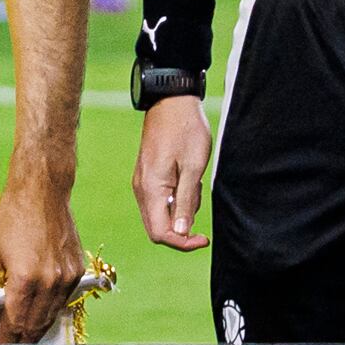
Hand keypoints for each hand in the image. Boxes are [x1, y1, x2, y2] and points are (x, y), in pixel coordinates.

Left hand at [0, 179, 81, 344]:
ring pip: (52, 314)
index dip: (6, 339)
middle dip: (23, 339)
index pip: (15, 321)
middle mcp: (49, 281)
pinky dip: (52, 309)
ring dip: (38, 327)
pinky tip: (43, 313)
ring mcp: (66, 277)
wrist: (43, 193)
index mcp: (24, 278)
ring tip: (27, 336)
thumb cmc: (13, 218)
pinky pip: (64, 298)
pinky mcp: (76, 270)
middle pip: (36, 323)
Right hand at [134, 94, 211, 250]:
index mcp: (152, 189)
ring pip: (159, 214)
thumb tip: (181, 232)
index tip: (203, 238)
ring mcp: (142, 182)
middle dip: (181, 229)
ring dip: (180, 210)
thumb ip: (186, 201)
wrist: (172, 101)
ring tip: (196, 183)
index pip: (161, 233)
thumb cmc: (186, 130)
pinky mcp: (147, 176)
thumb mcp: (193, 167)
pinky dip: (175, 199)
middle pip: (156, 228)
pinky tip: (188, 179)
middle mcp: (142, 189)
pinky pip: (159, 200)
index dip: (182, 242)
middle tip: (199, 206)